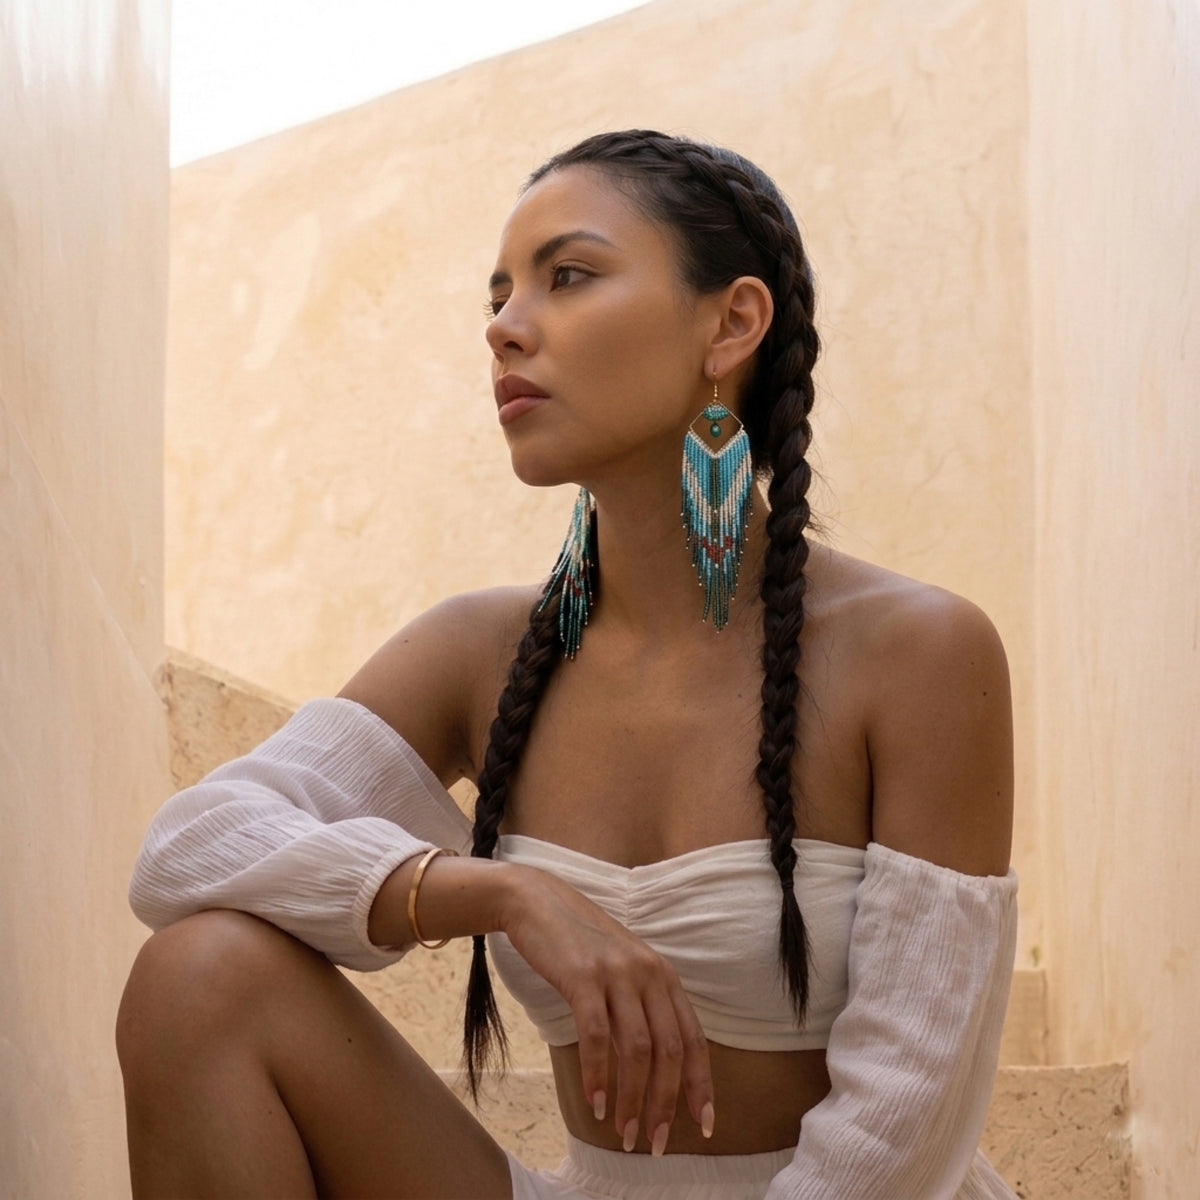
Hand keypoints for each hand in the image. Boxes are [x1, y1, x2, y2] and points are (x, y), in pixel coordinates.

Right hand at [499, 863, 714, 1152]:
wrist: (536, 900)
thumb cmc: (578, 941)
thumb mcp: (623, 967)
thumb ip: (642, 1004)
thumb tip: (654, 1063)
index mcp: (663, 975)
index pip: (693, 1038)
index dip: (700, 1085)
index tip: (702, 1125)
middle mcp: (648, 973)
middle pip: (669, 1051)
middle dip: (664, 1103)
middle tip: (652, 1144)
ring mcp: (616, 974)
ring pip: (637, 1049)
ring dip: (632, 1098)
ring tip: (623, 1133)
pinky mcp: (583, 976)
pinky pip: (596, 1036)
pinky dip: (597, 1075)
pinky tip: (595, 1102)